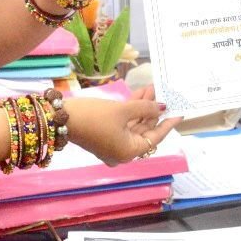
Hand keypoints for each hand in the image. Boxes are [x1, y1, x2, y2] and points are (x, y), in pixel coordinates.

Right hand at [65, 95, 181, 165]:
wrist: (61, 117)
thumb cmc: (94, 116)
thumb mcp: (122, 110)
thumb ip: (145, 107)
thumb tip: (161, 107)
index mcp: (129, 152)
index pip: (155, 137)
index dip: (168, 123)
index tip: (179, 112)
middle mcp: (123, 152)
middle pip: (144, 130)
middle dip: (152, 110)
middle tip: (161, 92)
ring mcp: (113, 145)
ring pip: (134, 125)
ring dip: (142, 107)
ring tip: (150, 88)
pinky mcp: (104, 136)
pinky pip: (123, 124)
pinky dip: (131, 111)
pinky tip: (138, 94)